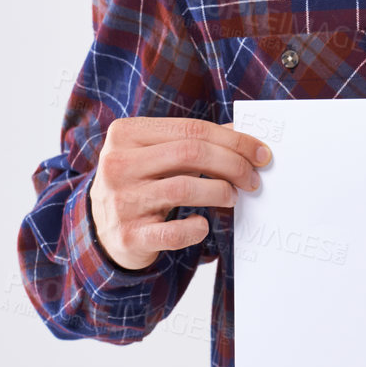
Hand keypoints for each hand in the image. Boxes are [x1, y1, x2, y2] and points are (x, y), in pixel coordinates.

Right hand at [89, 117, 270, 271]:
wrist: (104, 231)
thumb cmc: (142, 184)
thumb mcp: (159, 155)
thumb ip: (194, 141)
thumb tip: (243, 135)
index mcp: (126, 134)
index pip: (192, 129)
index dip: (234, 140)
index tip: (261, 152)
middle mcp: (117, 164)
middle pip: (191, 153)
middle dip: (233, 164)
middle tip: (252, 178)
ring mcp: (120, 201)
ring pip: (184, 188)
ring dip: (220, 192)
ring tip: (231, 196)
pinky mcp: (128, 236)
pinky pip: (174, 232)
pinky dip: (197, 228)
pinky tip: (201, 224)